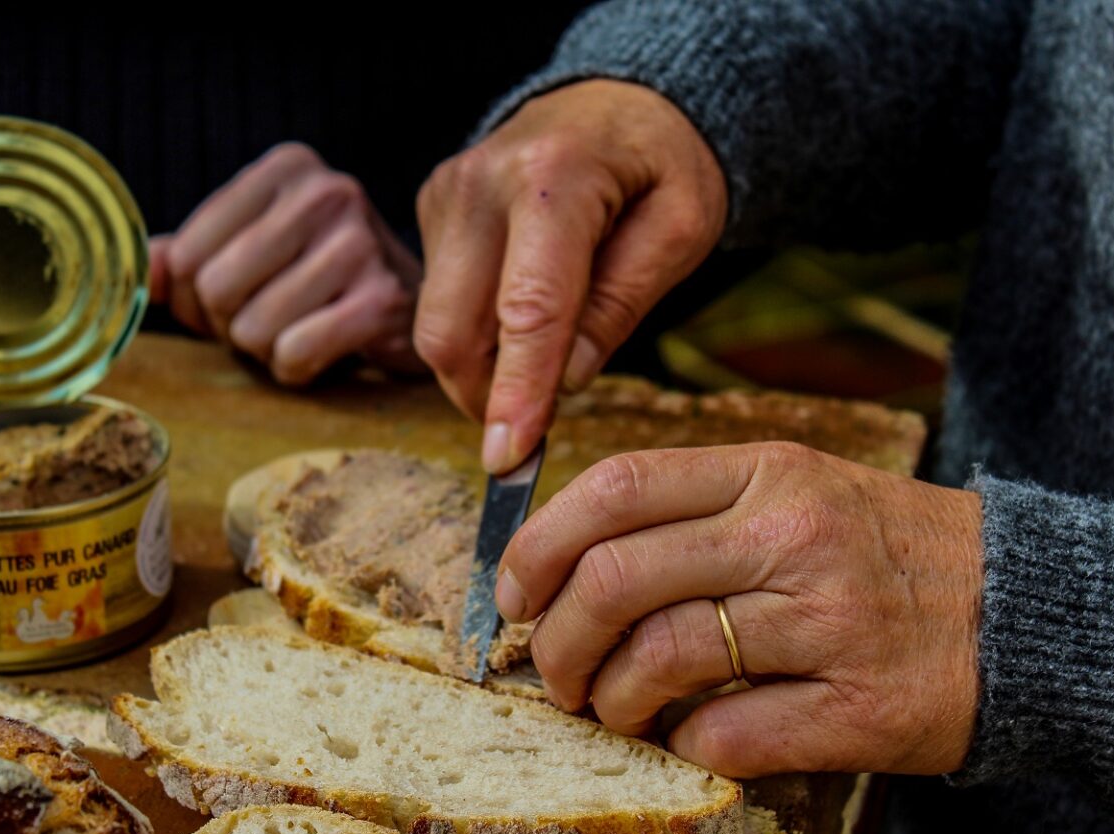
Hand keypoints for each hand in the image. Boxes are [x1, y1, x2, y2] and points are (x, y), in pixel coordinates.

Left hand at [150, 142, 422, 385]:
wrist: (419, 305)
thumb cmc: (321, 279)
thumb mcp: (252, 251)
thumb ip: (186, 258)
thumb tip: (137, 275)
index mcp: (286, 169)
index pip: (186, 253)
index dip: (192, 298)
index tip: (230, 302)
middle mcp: (326, 193)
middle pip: (214, 290)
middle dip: (228, 326)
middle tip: (266, 323)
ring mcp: (359, 244)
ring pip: (253, 329)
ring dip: (266, 351)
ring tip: (301, 331)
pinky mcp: (382, 299)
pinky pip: (295, 353)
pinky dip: (297, 369)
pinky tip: (325, 351)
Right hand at [415, 79, 726, 472]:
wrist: (616, 96)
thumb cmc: (660, 163)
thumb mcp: (682, 226)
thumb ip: (623, 303)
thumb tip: (564, 380)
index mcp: (553, 178)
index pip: (527, 309)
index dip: (517, 390)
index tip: (509, 456)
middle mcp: (480, 182)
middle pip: (452, 328)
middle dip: (485, 394)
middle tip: (534, 422)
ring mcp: (445, 193)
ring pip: (434, 324)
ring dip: (479, 367)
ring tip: (539, 362)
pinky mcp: (430, 208)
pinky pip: (437, 299)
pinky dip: (474, 332)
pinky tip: (518, 317)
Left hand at [495, 442, 983, 778]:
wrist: (1019, 610)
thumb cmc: (878, 551)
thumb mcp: (794, 489)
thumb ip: (690, 511)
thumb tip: (562, 564)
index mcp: (767, 472)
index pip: (616, 489)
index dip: (538, 545)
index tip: (512, 592)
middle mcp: (792, 534)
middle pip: (617, 580)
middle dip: (558, 641)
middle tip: (556, 672)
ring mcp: (828, 620)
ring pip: (661, 660)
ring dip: (614, 702)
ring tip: (618, 710)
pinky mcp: (859, 705)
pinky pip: (726, 735)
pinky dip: (686, 745)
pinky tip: (693, 737)